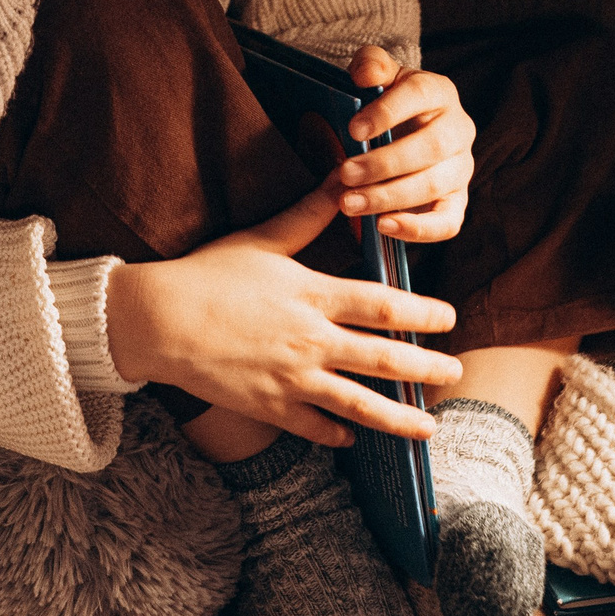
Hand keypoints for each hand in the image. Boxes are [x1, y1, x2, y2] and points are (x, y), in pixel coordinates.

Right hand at [103, 180, 463, 446]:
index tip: (449, 318)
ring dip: (399, 418)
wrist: (157, 321)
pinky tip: (354, 437)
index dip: (422, 313)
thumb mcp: (261, 239)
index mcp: (312, 296)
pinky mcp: (269, 407)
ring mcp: (291, 380)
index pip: (382, 306)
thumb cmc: (208, 275)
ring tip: (430, 427)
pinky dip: (337, 434)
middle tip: (456, 373)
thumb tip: (342, 178)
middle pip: (383, 359)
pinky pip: (314, 427)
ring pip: (359, 405)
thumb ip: (308, 215)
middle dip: (426, 368)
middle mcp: (309, 342)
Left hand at [336, 48, 475, 242]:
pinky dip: (418, 229)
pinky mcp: (456, 202)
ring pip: (433, 185)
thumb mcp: (378, 75)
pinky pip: (447, 222)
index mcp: (439, 92)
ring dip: (389, 196)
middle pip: (429, 147)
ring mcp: (461, 168)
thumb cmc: (387, 101)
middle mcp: (458, 129)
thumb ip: (371, 65)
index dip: (387, 112)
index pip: (419, 96)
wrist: (404, 128)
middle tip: (343, 173)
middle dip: (383, 163)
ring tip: (349, 202)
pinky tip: (383, 226)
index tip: (353, 129)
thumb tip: (366, 75)